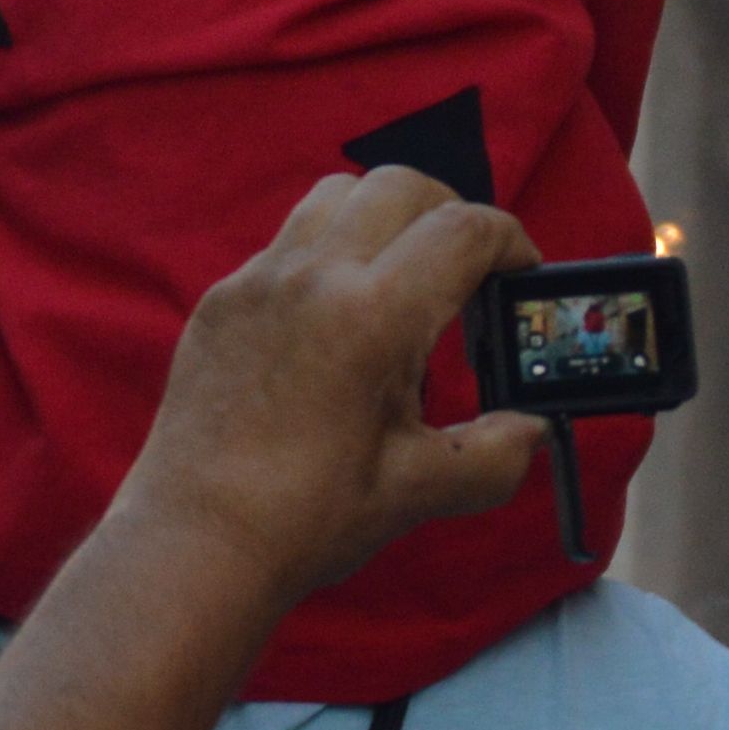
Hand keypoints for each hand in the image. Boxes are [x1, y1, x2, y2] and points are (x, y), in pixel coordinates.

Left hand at [110, 169, 545, 608]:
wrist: (197, 543)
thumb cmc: (307, 519)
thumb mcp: (419, 489)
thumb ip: (493, 455)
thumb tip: (531, 430)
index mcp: (372, 315)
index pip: (464, 231)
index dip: (510, 243)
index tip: (521, 274)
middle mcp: (314, 276)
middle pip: (402, 187)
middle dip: (450, 215)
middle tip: (469, 270)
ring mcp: (259, 281)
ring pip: (336, 196)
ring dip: (384, 218)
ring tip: (401, 280)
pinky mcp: (222, 300)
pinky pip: (287, 243)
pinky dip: (328, 254)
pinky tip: (336, 320)